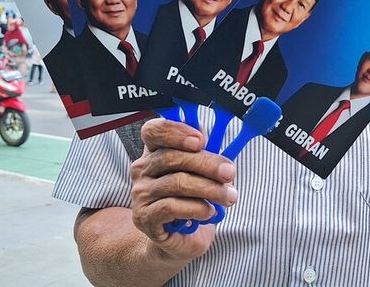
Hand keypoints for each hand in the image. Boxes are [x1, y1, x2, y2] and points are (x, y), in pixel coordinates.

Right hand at [130, 118, 237, 260]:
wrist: (181, 239)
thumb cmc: (194, 200)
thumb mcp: (204, 173)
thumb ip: (205, 153)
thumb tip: (213, 136)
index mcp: (155, 151)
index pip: (154, 130)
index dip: (176, 131)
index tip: (201, 141)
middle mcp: (142, 169)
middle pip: (171, 157)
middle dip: (206, 163)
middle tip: (229, 172)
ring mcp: (140, 193)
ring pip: (176, 182)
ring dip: (209, 189)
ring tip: (228, 197)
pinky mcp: (144, 217)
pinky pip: (171, 207)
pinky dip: (196, 208)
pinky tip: (209, 212)